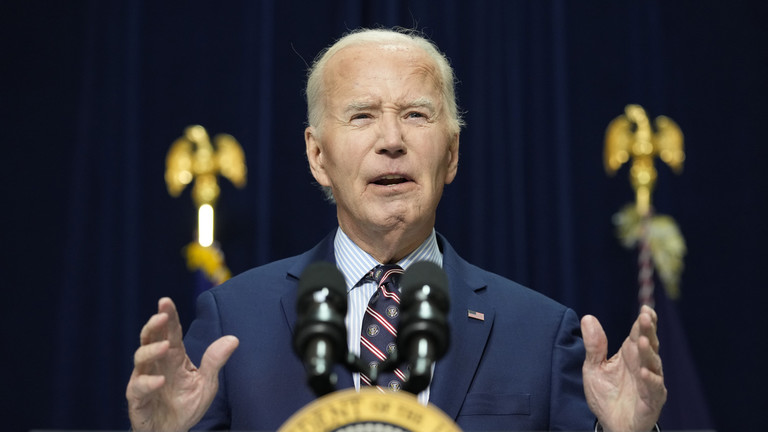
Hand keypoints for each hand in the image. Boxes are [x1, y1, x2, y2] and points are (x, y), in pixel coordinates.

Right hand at [126, 297, 238, 431]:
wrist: (174, 431)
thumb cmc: (187, 405)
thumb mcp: (207, 383)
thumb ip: (215, 361)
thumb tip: (233, 339)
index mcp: (174, 357)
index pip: (170, 332)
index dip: (168, 316)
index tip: (166, 301)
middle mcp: (157, 364)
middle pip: (150, 338)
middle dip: (154, 325)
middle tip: (161, 315)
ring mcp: (144, 379)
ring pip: (140, 358)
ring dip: (151, 350)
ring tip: (165, 346)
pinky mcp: (137, 399)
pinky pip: (138, 387)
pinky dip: (148, 382)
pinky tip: (160, 380)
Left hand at [581, 305, 666, 431]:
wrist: (611, 423)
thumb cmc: (606, 394)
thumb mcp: (593, 367)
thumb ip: (593, 345)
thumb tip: (588, 317)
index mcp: (631, 354)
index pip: (639, 333)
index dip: (644, 321)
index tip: (645, 308)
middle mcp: (643, 365)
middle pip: (649, 344)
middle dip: (648, 330)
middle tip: (646, 317)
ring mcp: (650, 383)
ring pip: (653, 364)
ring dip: (649, 353)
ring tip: (643, 341)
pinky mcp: (652, 401)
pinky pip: (653, 389)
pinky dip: (650, 380)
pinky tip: (645, 372)